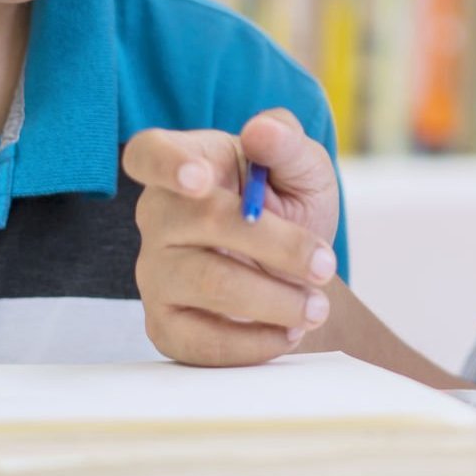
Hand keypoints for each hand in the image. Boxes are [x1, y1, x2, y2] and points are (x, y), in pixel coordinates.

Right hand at [124, 109, 341, 365]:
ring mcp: (155, 271)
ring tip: (315, 306)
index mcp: (185, 161)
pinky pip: (197, 341)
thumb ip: (286, 142)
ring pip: (207, 283)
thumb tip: (262, 131)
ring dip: (273, 299)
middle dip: (276, 244)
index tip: (201, 179)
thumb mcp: (302, 166)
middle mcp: (158, 216)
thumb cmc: (288, 203)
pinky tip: (286, 333)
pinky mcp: (165, 323)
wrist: (295, 268)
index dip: (168, 165)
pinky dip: (251, 343)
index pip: (150, 154)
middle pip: (200, 221)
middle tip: (325, 266)